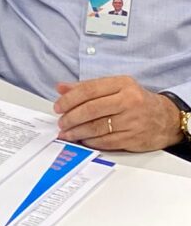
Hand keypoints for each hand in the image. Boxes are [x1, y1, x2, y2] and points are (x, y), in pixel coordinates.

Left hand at [54, 75, 182, 151]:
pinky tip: (82, 140)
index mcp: (122, 84)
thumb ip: (87, 87)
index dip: (69, 99)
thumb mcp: (115, 87)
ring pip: (97, 127)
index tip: (58, 106)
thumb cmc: (137, 101)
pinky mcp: (133, 138)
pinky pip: (106, 141)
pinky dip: (90, 141)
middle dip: (71, 117)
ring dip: (77, 132)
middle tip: (61, 122)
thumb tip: (61, 88)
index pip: (89, 90)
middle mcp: (128, 101)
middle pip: (91, 109)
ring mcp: (132, 120)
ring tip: (66, 133)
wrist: (166, 119)